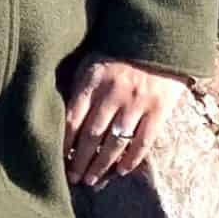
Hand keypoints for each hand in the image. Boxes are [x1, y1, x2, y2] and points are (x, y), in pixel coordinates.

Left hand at [62, 54, 189, 187]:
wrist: (160, 38)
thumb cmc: (119, 51)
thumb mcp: (93, 61)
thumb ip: (81, 86)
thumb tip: (64, 118)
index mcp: (92, 79)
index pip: (73, 117)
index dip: (65, 142)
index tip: (58, 159)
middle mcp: (113, 93)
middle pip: (92, 135)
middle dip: (80, 160)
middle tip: (73, 179)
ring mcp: (137, 102)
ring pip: (115, 143)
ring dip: (102, 165)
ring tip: (92, 180)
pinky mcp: (159, 109)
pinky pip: (143, 142)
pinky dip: (132, 159)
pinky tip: (121, 170)